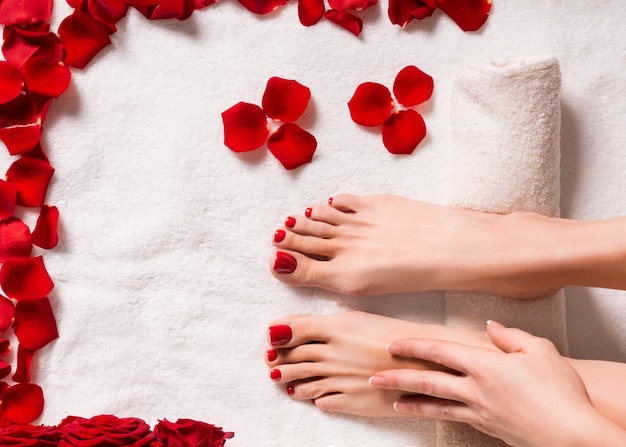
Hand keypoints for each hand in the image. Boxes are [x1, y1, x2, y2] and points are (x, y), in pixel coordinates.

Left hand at [370, 321, 625, 446]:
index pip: (438, 352)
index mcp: (484, 365)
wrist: (573, 437)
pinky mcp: (488, 428)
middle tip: (375, 377)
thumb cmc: (559, 392)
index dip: (413, 347)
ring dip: (412, 402)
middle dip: (398, 378)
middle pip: (428, 381)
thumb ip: (510, 337)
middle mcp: (475, 389)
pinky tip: (432, 413)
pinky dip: (438, 414)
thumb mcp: (540, 350)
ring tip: (392, 402)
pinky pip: (455, 418)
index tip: (392, 345)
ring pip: (437, 405)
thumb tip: (491, 326)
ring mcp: (480, 411)